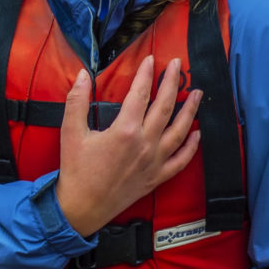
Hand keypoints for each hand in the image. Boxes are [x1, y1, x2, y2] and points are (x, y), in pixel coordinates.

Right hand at [53, 55, 201, 236]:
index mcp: (125, 131)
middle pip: (164, 106)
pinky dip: (191, 146)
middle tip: (176, 65)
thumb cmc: (76, 170)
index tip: (151, 60)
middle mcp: (144, 144)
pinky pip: (181, 160)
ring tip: (197, 93)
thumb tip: (84, 75)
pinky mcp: (156, 177)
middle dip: (172, 82)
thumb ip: (77, 100)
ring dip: (190, 110)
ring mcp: (154, 162)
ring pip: (179, 131)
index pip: (140, 94)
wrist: (81, 208)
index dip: (146, 74)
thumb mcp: (71, 132)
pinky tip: (197, 134)